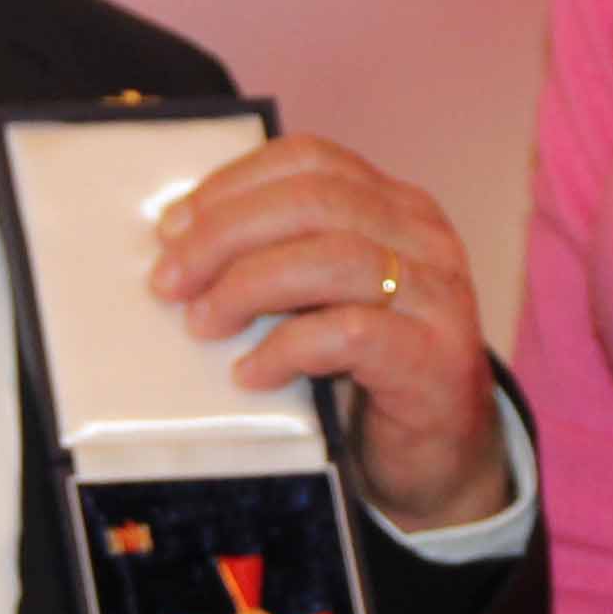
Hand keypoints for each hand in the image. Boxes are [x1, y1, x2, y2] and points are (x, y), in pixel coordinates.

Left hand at [150, 134, 510, 529]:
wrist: (443, 453)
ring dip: (249, 286)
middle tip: (170, 280)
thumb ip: (284, 259)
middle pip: (315, 201)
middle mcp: (423, 239)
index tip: (173, 226)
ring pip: (333, 258)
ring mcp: (437, 297)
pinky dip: (286, 349)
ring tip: (203, 322)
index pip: (312, 160)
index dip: (234, 184)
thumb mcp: (328, 298)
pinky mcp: (436, 358)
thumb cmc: (371, 370)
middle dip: (226, 234)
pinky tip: (252, 373)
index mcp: (396, 208)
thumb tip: (185, 247)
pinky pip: (350, 334)